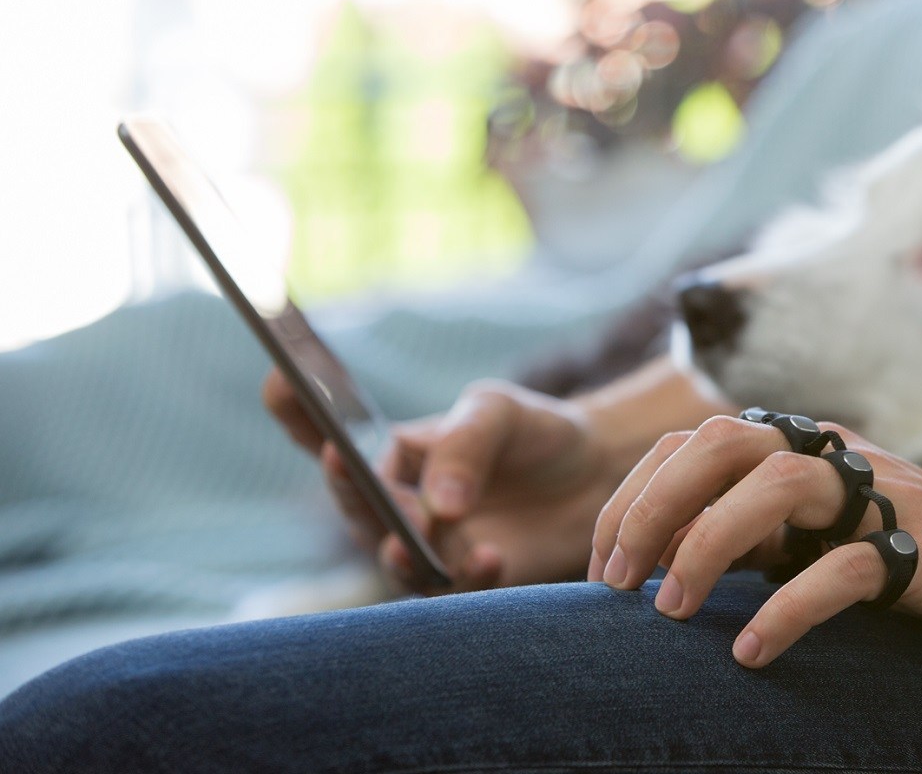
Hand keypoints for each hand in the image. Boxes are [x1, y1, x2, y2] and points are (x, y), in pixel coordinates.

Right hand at [264, 369, 629, 593]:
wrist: (595, 474)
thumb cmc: (534, 432)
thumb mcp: (499, 414)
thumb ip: (465, 446)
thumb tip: (437, 506)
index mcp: (393, 454)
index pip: (329, 436)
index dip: (295, 411)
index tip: (279, 380)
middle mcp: (398, 504)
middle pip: (355, 505)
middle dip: (355, 494)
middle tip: (358, 473)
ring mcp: (428, 547)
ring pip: (393, 556)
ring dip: (402, 550)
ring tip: (419, 535)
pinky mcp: (465, 581)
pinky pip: (450, 589)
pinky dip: (466, 575)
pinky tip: (491, 555)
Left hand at [590, 416, 921, 673]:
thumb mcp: (824, 539)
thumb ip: (757, 535)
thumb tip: (660, 558)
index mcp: (810, 448)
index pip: (698, 439)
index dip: (635, 494)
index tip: (601, 564)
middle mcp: (842, 457)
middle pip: (724, 442)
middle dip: (651, 506)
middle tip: (614, 582)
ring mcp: (888, 497)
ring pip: (777, 487)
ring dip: (706, 545)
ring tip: (668, 611)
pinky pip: (844, 569)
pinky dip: (787, 609)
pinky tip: (752, 653)